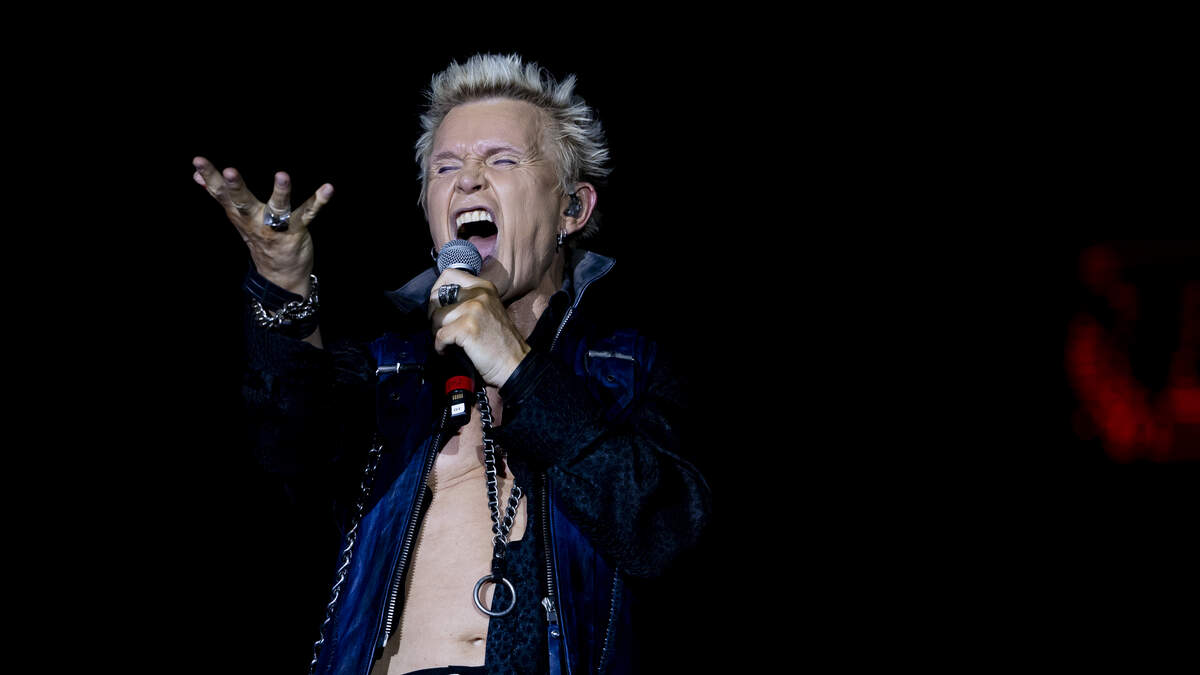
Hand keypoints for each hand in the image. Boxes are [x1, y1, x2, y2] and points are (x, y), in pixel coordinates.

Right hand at [192, 156, 332, 295]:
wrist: (280, 276)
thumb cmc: (259, 237)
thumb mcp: (236, 217)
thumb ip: (219, 194)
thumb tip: (197, 175)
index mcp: (238, 214)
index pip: (220, 193)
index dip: (210, 176)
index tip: (197, 160)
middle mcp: (254, 220)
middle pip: (242, 202)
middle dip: (235, 188)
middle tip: (230, 171)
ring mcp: (276, 227)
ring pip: (277, 208)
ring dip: (280, 192)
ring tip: (282, 175)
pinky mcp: (296, 231)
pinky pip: (308, 213)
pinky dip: (319, 201)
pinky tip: (328, 188)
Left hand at [429, 269, 531, 388]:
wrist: (515, 364)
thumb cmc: (500, 343)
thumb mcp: (489, 310)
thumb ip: (469, 300)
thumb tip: (439, 301)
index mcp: (484, 287)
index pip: (449, 274)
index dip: (437, 290)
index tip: (438, 306)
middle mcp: (479, 293)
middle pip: (437, 296)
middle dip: (433, 314)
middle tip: (440, 328)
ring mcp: (473, 309)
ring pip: (437, 317)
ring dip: (437, 333)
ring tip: (448, 343)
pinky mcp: (466, 327)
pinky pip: (440, 335)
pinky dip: (440, 347)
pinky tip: (449, 352)